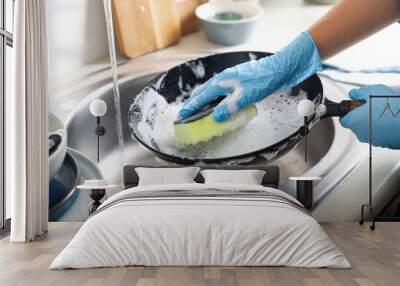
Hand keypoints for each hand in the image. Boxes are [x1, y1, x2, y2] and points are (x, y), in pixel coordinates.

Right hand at [179, 32, 322, 121]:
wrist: (281, 68)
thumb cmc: (263, 80)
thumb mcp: (245, 96)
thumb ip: (229, 107)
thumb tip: (215, 117)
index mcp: (221, 81)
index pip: (201, 97)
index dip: (191, 107)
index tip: (182, 115)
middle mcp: (223, 79)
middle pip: (204, 91)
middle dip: (194, 103)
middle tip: (188, 113)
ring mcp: (232, 79)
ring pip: (212, 91)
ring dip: (205, 100)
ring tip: (200, 109)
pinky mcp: (240, 81)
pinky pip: (222, 91)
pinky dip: (216, 98)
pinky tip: (221, 103)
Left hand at [340, 84, 399, 148]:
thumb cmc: (391, 107)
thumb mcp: (372, 91)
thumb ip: (358, 93)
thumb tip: (353, 94)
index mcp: (353, 121)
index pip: (343, 119)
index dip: (349, 112)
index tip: (354, 108)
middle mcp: (360, 133)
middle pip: (356, 124)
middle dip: (362, 116)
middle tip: (373, 107)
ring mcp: (372, 140)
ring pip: (368, 130)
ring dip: (373, 122)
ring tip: (385, 113)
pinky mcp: (384, 144)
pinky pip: (380, 135)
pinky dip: (383, 129)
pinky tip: (391, 121)